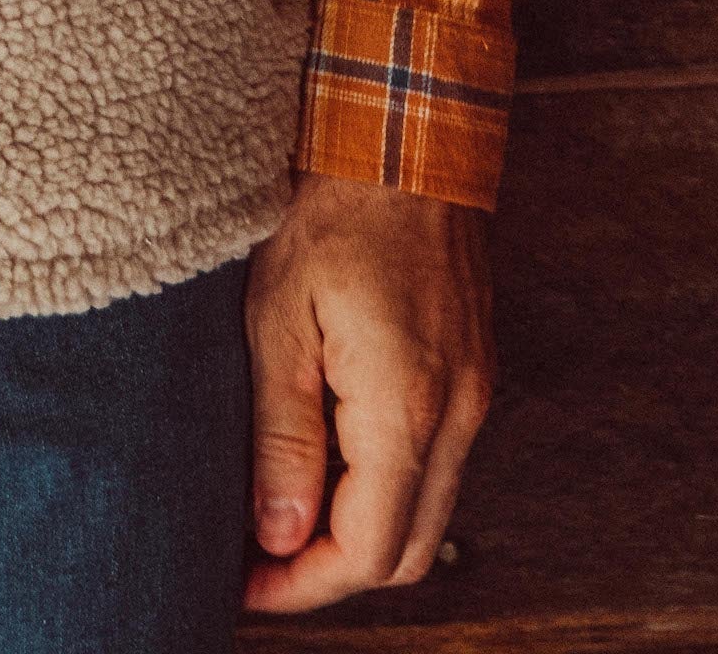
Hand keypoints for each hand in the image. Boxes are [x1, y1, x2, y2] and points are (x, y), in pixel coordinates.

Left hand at [241, 172, 494, 613]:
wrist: (403, 132)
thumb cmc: (330, 210)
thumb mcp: (277, 317)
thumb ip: (282, 434)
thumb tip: (278, 536)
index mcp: (406, 408)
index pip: (366, 552)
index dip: (300, 585)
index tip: (242, 584)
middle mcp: (457, 416)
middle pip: (405, 552)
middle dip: (329, 572)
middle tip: (257, 560)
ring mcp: (474, 394)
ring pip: (425, 514)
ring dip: (358, 530)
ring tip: (282, 510)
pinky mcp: (472, 372)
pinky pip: (436, 465)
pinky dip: (384, 486)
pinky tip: (328, 458)